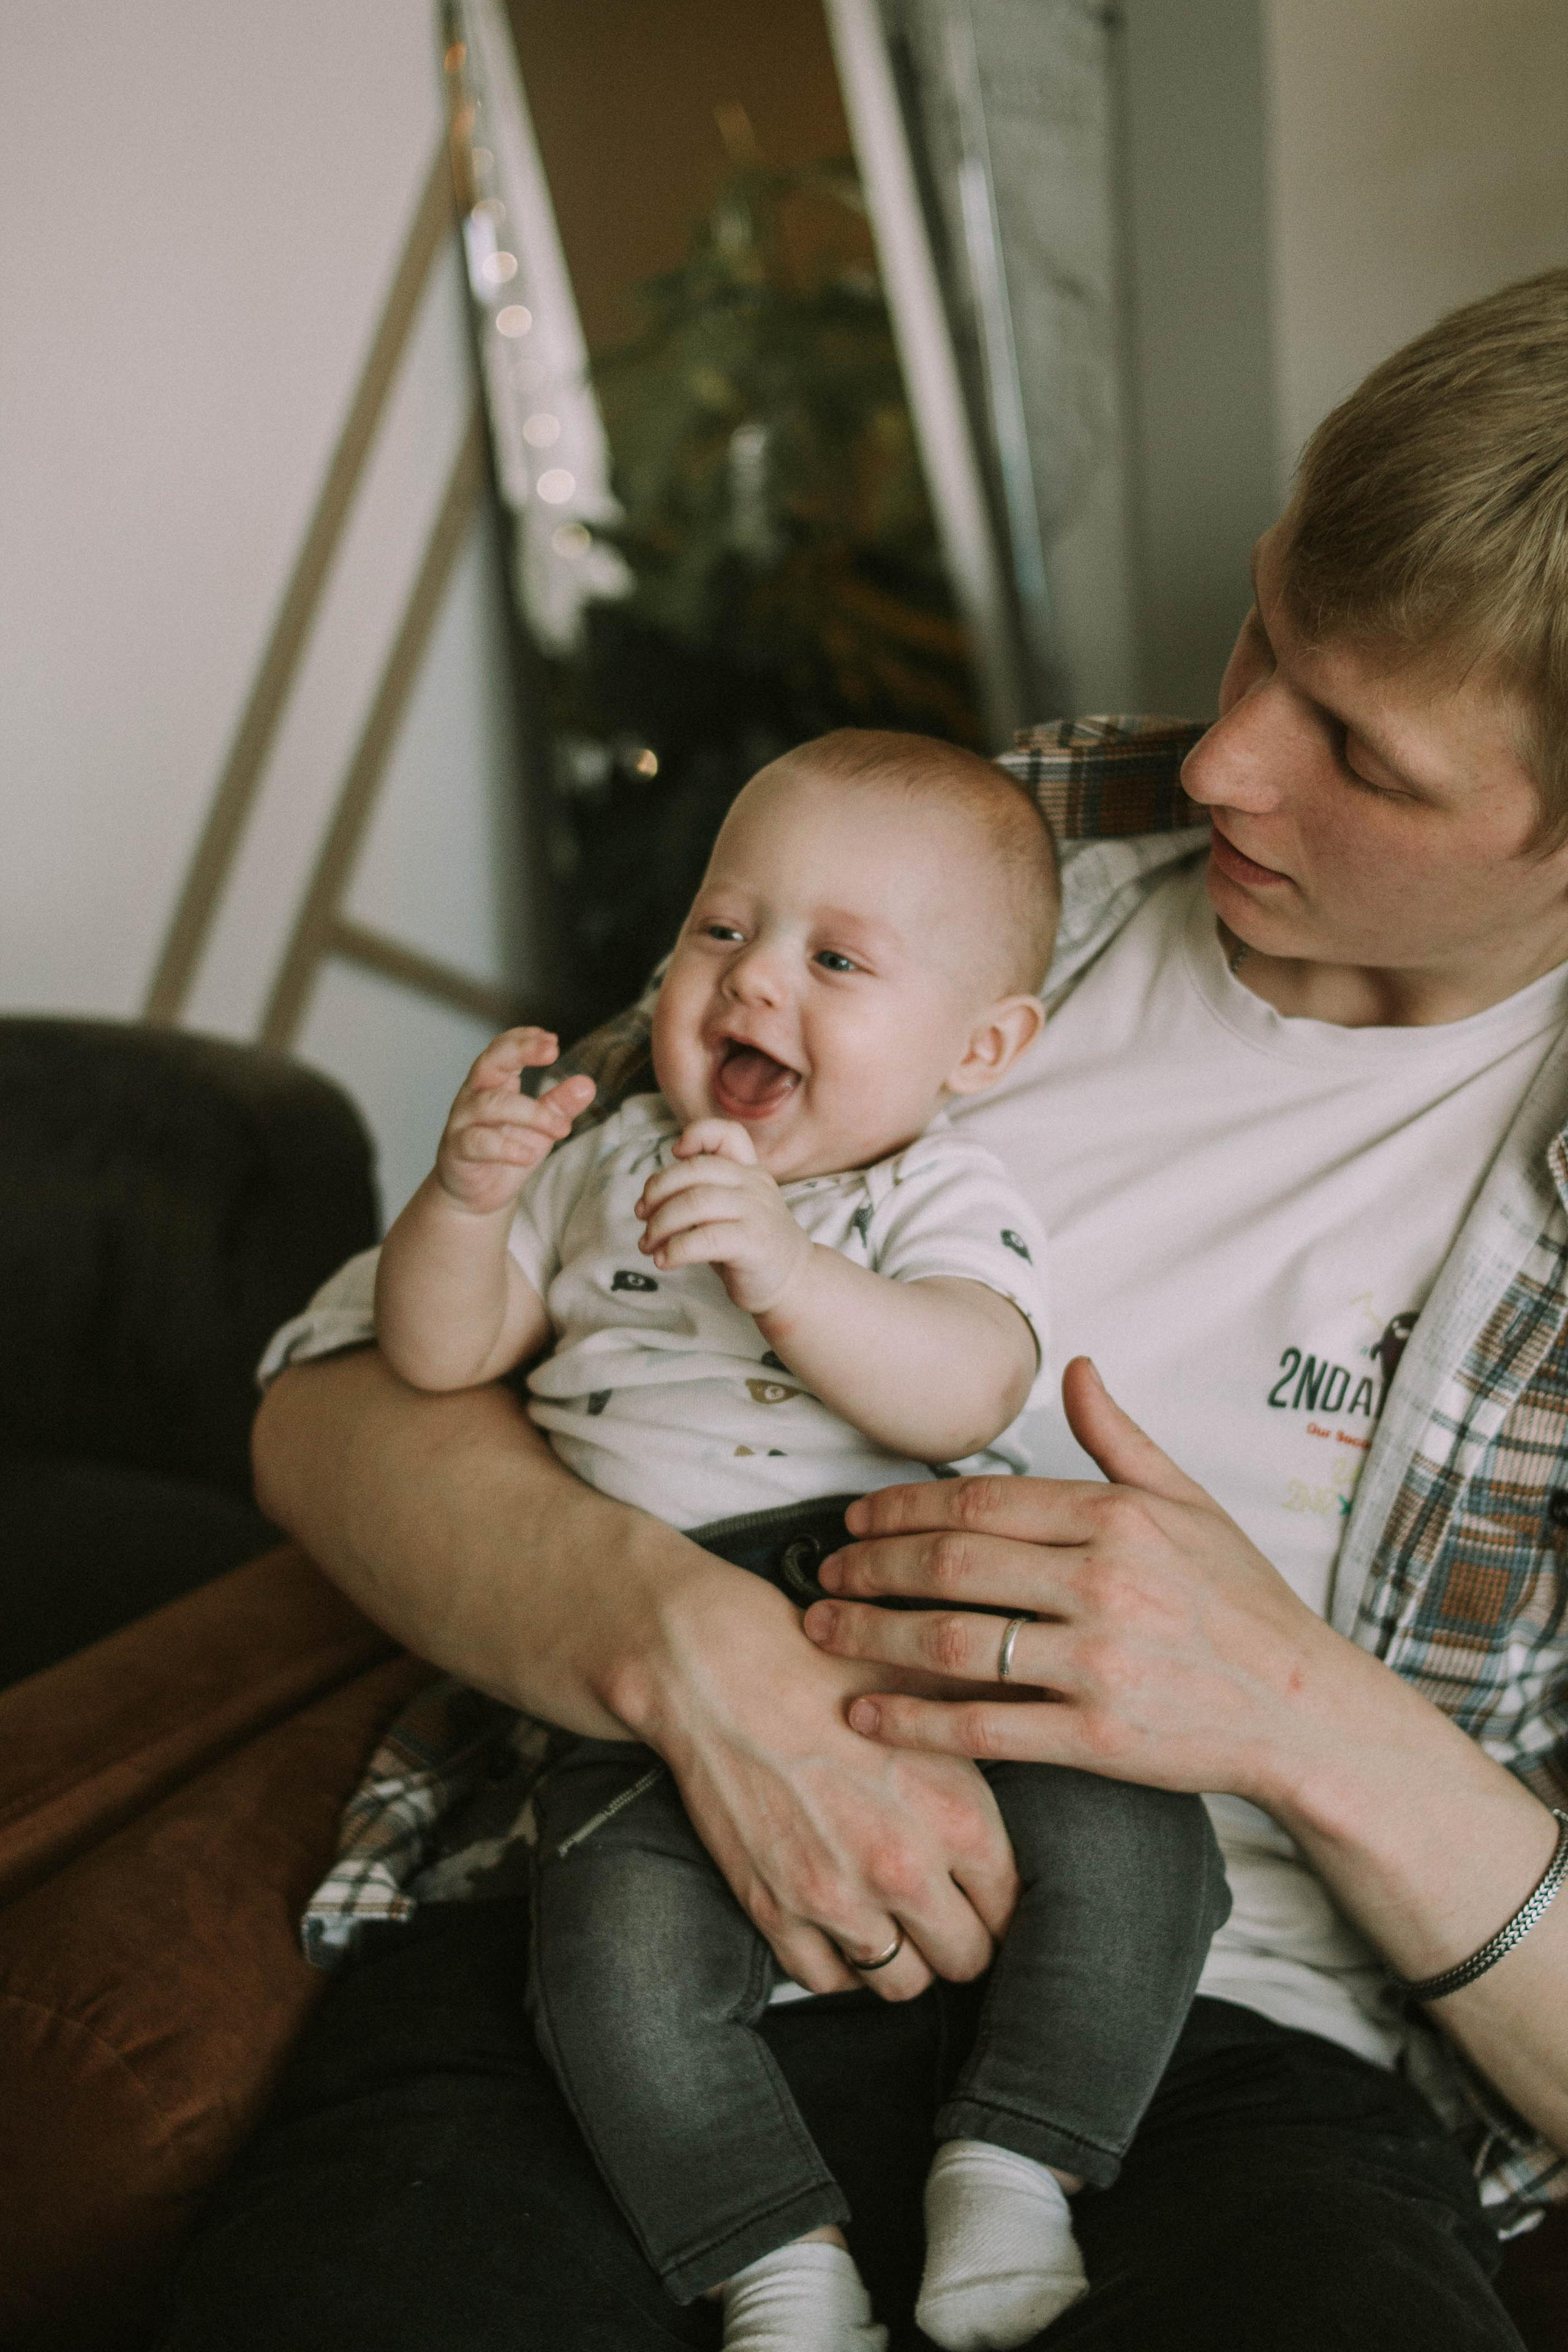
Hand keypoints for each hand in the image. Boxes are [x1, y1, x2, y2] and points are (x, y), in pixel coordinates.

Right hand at [435, 1028, 595, 1218]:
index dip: (525, 1039)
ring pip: (491, 1105)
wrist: (475, 1194)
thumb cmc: (506, 1151)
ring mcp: (462, 1121)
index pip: (504, 1048)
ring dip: (531, 1113)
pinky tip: (529, 1155)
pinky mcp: (457, 1149)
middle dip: (520, 1051)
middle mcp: (474, 1095)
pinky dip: (505, 1147)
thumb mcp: (540, 1127)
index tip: (553, 1040)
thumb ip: (559, 1106)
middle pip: (490, 1062)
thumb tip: (587, 1084)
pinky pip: (478, 1142)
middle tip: (552, 1051)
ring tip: (561, 1128)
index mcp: (494, 1083)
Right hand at [623, 1555, 1020, 2003]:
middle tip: (941, 1914)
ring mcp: (838, 1899)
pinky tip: (839, 1922)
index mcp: (957, 1818)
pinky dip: (839, 1961)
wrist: (721, 1673)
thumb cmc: (826, 1670)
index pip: (1010, 1910)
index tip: (982, 1898)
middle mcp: (905, 1870)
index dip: (998, 1906)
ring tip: (892, 1921)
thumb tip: (1037, 1729)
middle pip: (965, 1959)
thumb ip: (983, 1732)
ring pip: (901, 1983)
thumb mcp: (928, 1692)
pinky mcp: (777, 1911)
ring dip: (903, 1957)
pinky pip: (828, 1979)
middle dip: (958, 1940)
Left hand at [635, 1118, 810, 1313]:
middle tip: (642, 1216)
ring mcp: (756, 1212)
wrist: (793, 1280)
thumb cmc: (749, 1244)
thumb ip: (700, 1194)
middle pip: (695, 1170)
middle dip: (657, 1191)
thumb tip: (648, 1201)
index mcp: (748, 1171)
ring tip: (647, 1244)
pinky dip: (675, 1249)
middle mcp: (754, 1185)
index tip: (674, 1153)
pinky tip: (664, 1260)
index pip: (727, 1134)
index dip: (696, 1134)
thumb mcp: (730, 1209)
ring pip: (695, 1202)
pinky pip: (704, 1239)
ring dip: (659, 1224)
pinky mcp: (753, 1244)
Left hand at [802, 1356, 1350, 1812]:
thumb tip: (1077, 1367)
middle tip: (822, 1571)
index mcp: (1118, 1518)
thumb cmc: (1244, 1604)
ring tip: (822, 1630)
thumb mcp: (1191, 1503)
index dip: (904, 1509)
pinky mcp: (1097, 1737)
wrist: (1307, 1709)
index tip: (854, 1518)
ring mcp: (1098, 1662)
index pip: (981, 1501)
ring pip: (953, 1642)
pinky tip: (864, 1713)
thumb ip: (1121, 1440)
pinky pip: (983, 1727)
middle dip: (871, 1566)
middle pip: (951, 1564)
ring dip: (872, 1634)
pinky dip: (914, 1721)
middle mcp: (1104, 1582)